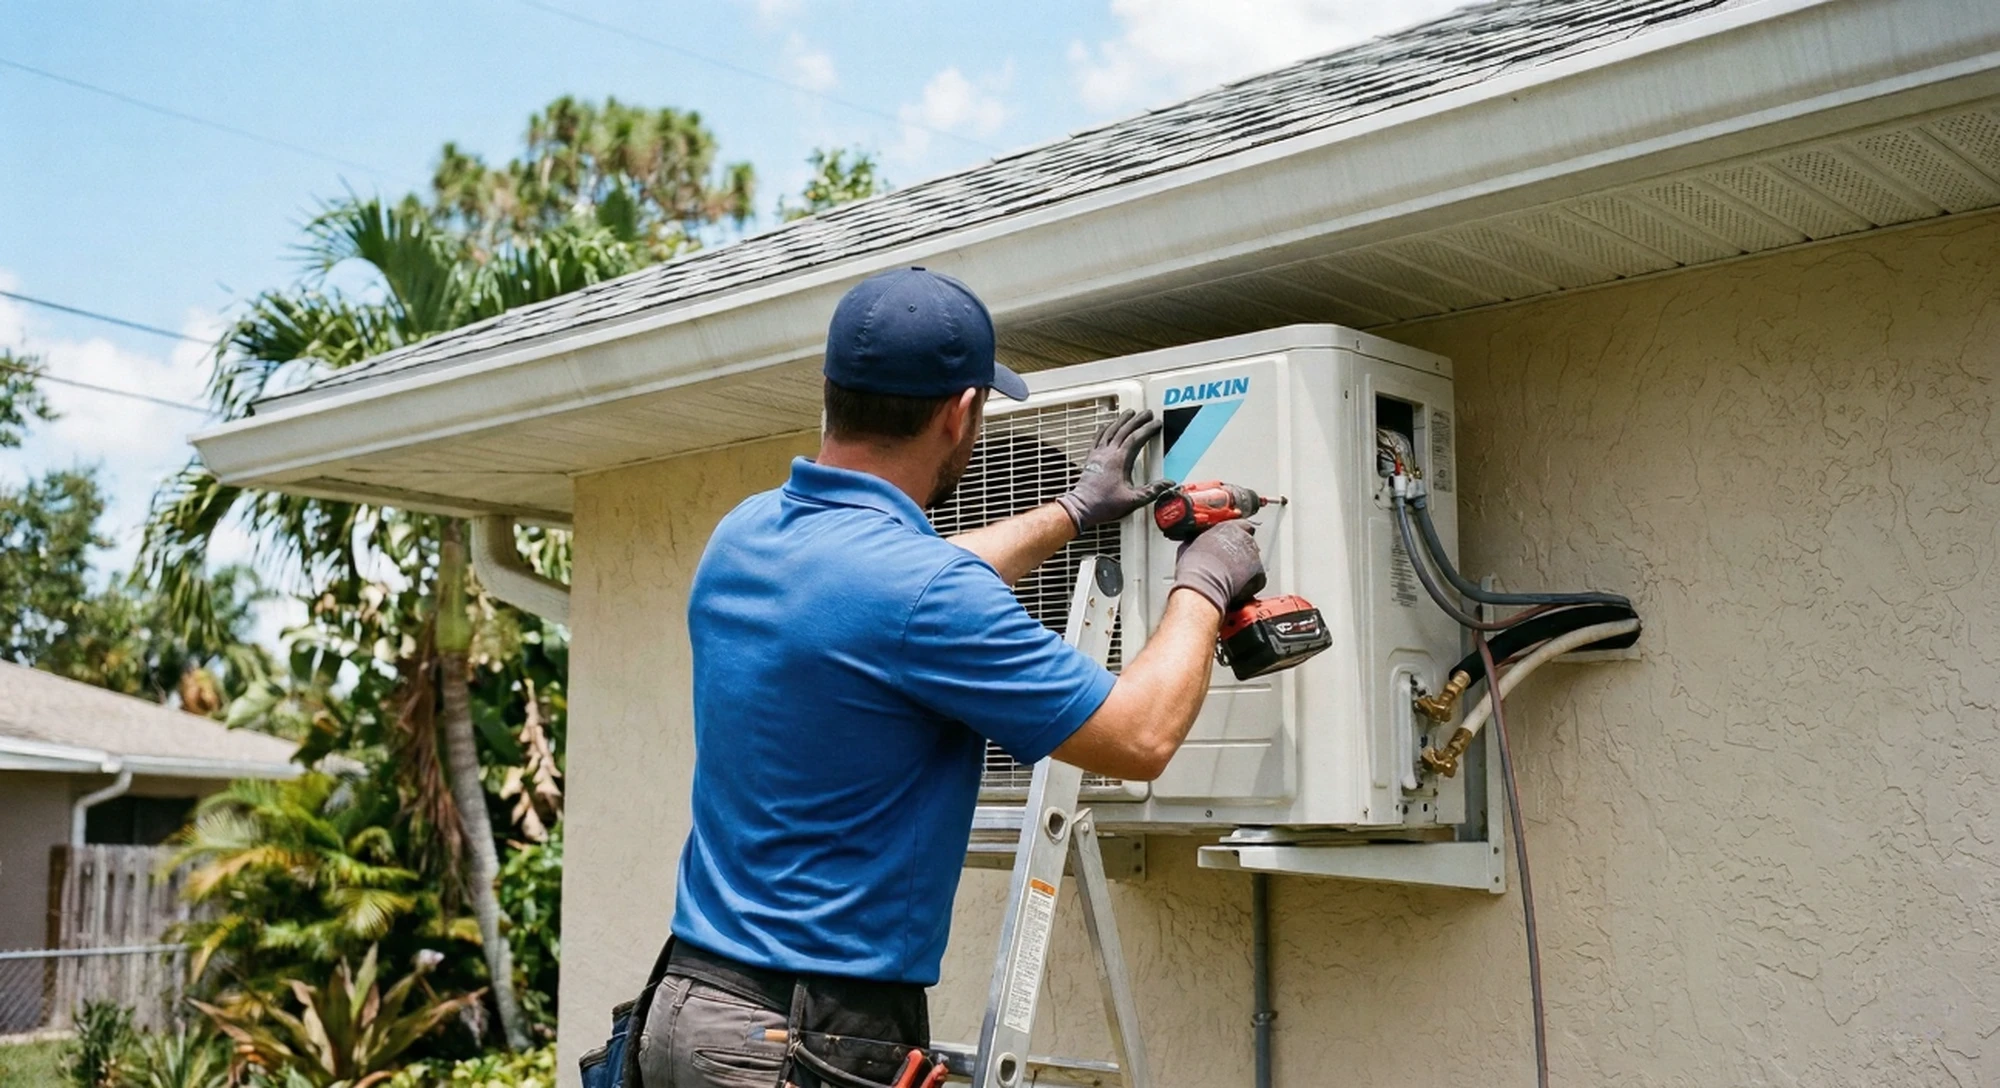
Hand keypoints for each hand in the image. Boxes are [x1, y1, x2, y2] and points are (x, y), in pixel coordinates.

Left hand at [1056, 409, 1173, 530]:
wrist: (1081, 507)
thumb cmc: (1104, 504)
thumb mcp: (1133, 500)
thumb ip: (1152, 491)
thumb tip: (1168, 484)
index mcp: (1119, 461)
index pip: (1136, 438)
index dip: (1147, 429)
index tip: (1156, 424)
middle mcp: (1108, 453)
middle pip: (1124, 430)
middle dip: (1137, 420)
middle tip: (1147, 413)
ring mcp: (1098, 454)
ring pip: (1110, 430)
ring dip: (1121, 420)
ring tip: (1129, 413)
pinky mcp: (1090, 458)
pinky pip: (1097, 437)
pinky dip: (1104, 429)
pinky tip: (1107, 425)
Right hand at [1171, 522, 1264, 613]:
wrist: (1204, 586)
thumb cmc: (1195, 567)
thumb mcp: (1189, 545)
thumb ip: (1199, 540)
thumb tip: (1195, 543)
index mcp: (1230, 527)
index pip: (1242, 525)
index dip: (1236, 535)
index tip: (1230, 543)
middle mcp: (1246, 538)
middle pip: (1248, 543)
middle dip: (1240, 553)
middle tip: (1226, 564)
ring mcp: (1255, 557)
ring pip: (1253, 561)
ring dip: (1245, 568)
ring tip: (1228, 578)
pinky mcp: (1260, 575)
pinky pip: (1256, 578)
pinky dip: (1249, 583)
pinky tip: (1236, 588)